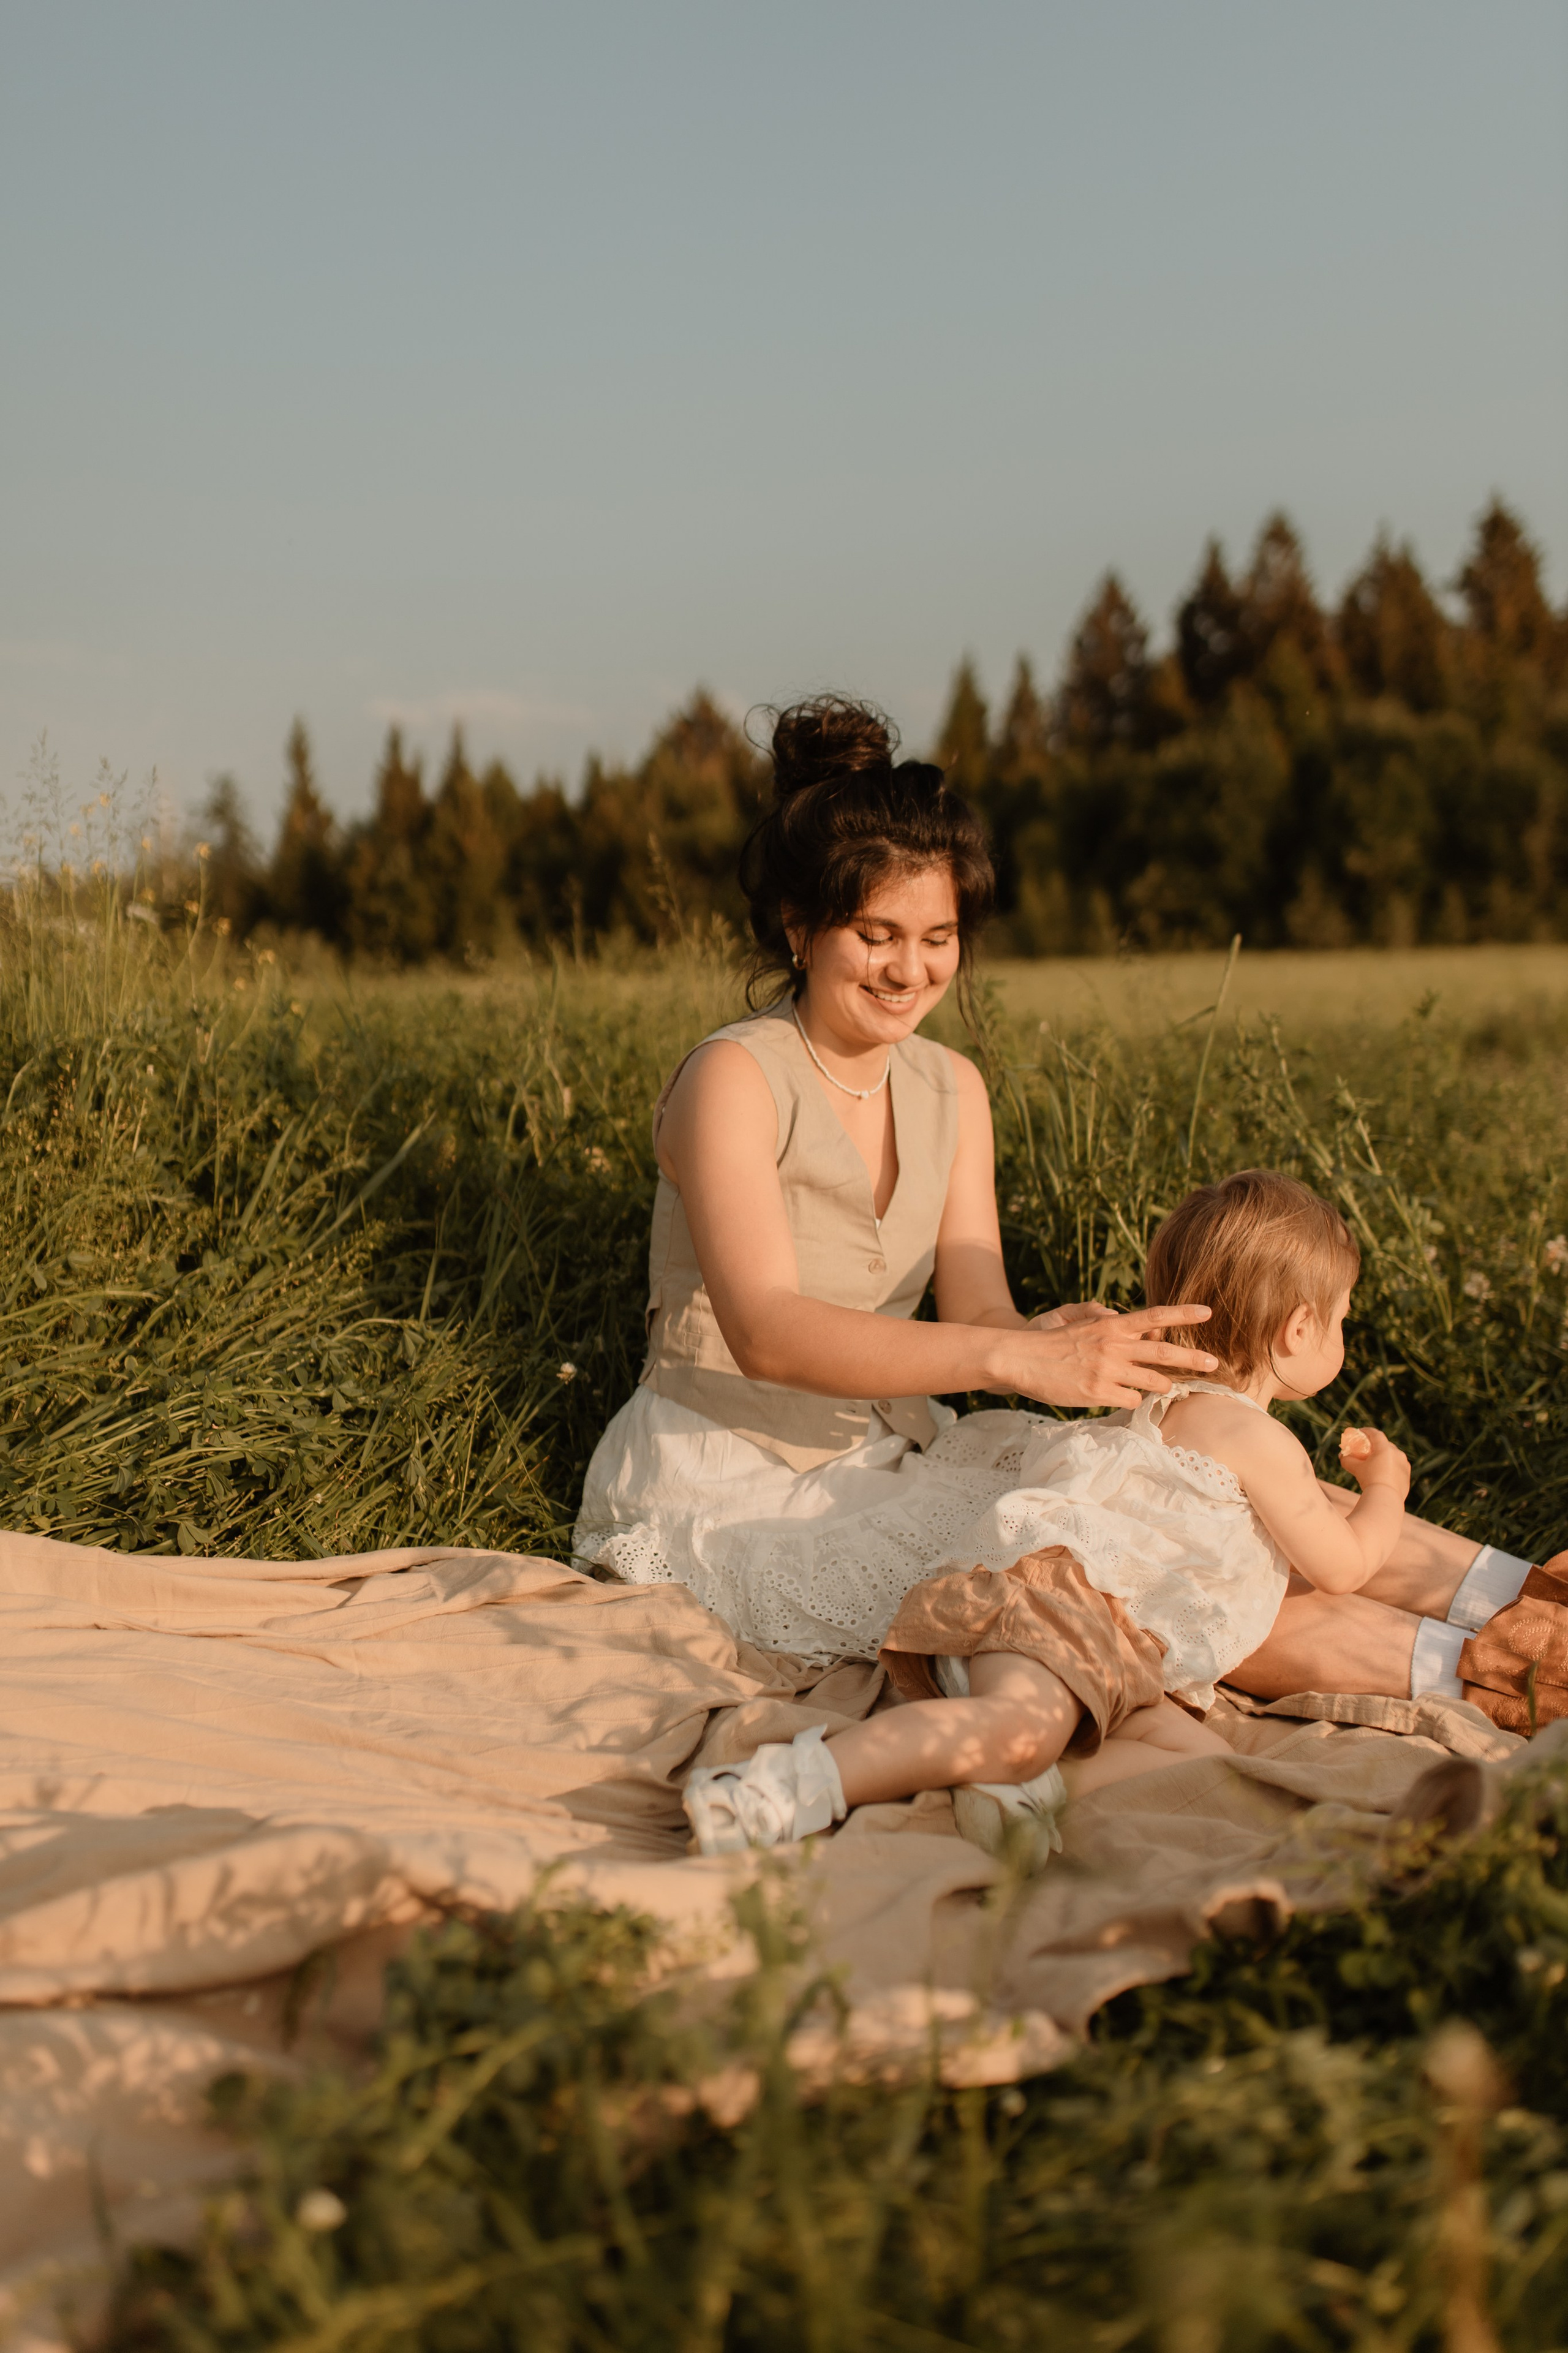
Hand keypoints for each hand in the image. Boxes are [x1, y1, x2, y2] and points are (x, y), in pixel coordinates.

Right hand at [997, 1304, 1216, 1411]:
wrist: (1020, 1359)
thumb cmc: (1051, 1342)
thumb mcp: (1079, 1321)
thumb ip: (1106, 1319)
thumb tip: (1127, 1321)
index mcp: (1110, 1325)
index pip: (1154, 1316)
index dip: (1184, 1313)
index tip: (1208, 1312)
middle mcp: (1113, 1346)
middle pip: (1164, 1352)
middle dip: (1193, 1358)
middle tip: (1214, 1363)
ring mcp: (1106, 1371)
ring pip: (1153, 1382)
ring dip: (1162, 1386)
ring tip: (1163, 1387)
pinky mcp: (1097, 1393)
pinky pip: (1130, 1401)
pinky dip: (1130, 1400)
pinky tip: (1117, 1397)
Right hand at [1339, 1426, 1410, 1499]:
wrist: (1385, 1498)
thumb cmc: (1369, 1480)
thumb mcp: (1356, 1469)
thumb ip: (1347, 1460)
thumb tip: (1342, 1456)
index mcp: (1385, 1449)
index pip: (1376, 1434)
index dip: (1367, 1431)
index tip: (1361, 1432)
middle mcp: (1397, 1453)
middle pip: (1385, 1444)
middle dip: (1376, 1445)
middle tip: (1367, 1449)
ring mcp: (1404, 1464)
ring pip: (1393, 1456)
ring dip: (1384, 1456)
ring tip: (1376, 1462)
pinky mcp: (1407, 1475)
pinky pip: (1397, 1467)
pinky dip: (1390, 1467)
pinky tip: (1384, 1473)